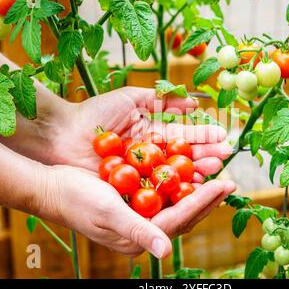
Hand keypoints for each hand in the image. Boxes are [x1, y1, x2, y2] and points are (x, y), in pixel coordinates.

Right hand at [39, 165, 235, 257]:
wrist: (53, 188)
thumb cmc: (77, 199)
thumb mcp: (108, 213)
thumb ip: (138, 230)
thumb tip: (166, 251)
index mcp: (139, 236)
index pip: (180, 218)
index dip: (204, 201)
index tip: (225, 184)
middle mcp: (144, 229)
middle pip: (184, 214)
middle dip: (208, 199)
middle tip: (230, 182)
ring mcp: (140, 216)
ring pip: (177, 204)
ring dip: (197, 192)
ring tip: (217, 178)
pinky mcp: (135, 204)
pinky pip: (165, 195)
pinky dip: (180, 185)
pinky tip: (190, 173)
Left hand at [46, 87, 232, 182]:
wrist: (63, 133)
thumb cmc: (94, 113)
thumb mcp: (131, 98)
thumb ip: (162, 98)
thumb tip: (195, 102)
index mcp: (152, 134)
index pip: (183, 136)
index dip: (202, 137)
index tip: (223, 137)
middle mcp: (151, 155)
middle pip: (183, 157)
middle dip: (205, 156)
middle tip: (225, 157)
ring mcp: (142, 173)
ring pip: (174, 174)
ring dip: (195, 173)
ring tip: (215, 171)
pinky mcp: (131, 188)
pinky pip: (156, 189)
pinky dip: (174, 189)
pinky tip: (192, 188)